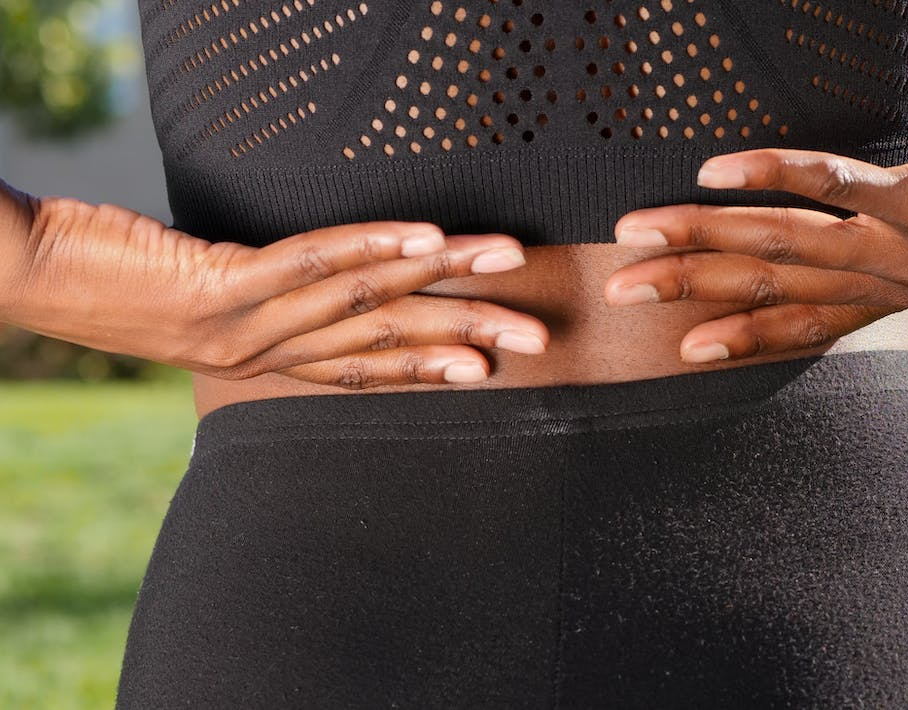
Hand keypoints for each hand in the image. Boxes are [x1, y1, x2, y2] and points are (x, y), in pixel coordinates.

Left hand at [0, 186, 548, 385]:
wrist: (27, 276)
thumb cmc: (110, 276)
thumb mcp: (198, 297)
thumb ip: (262, 298)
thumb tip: (317, 279)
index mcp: (262, 359)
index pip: (364, 365)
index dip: (432, 365)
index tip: (490, 364)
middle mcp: (263, 352)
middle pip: (383, 343)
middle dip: (464, 337)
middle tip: (534, 337)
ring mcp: (244, 322)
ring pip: (364, 302)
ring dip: (442, 280)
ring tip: (504, 262)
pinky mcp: (220, 281)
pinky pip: (312, 265)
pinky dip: (376, 250)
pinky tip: (427, 238)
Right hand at [603, 104, 907, 362]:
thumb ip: (880, 246)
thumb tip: (824, 230)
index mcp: (886, 299)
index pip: (795, 328)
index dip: (733, 339)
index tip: (676, 348)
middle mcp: (885, 285)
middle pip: (768, 290)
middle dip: (688, 289)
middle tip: (619, 288)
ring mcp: (900, 248)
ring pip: (782, 247)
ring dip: (702, 238)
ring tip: (639, 230)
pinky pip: (831, 186)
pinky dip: (769, 175)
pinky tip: (716, 169)